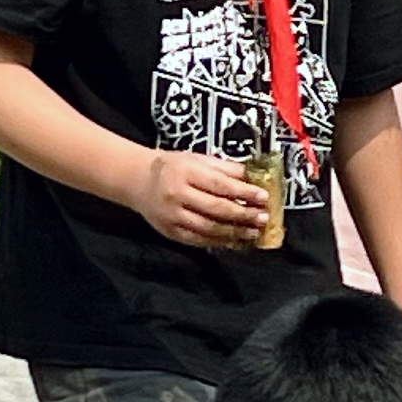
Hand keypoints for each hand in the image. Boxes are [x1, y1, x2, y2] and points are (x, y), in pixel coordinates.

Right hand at [141, 148, 274, 249]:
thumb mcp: (197, 159)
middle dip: (244, 215)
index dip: (244, 192)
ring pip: (209, 228)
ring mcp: (173, 216)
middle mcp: (177, 195)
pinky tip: (234, 240)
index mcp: (185, 172)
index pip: (220, 185)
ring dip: (235, 232)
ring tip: (253, 231)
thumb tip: (253, 176)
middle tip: (263, 217)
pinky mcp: (171, 232)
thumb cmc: (171, 167)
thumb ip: (225, 169)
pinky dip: (219, 242)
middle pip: (216, 209)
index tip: (263, 196)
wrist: (138, 180)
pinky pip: (199, 240)